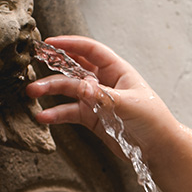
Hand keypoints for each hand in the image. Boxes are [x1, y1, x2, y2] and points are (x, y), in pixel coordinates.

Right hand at [26, 36, 174, 157]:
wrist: (159, 148)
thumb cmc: (153, 120)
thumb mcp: (130, 105)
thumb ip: (104, 96)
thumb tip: (81, 86)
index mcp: (117, 70)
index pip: (91, 51)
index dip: (71, 44)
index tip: (51, 42)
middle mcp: (104, 82)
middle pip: (75, 68)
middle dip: (54, 66)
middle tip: (34, 65)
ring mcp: (96, 100)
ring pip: (69, 90)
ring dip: (51, 90)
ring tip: (32, 93)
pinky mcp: (91, 118)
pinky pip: (70, 112)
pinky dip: (56, 114)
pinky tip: (43, 117)